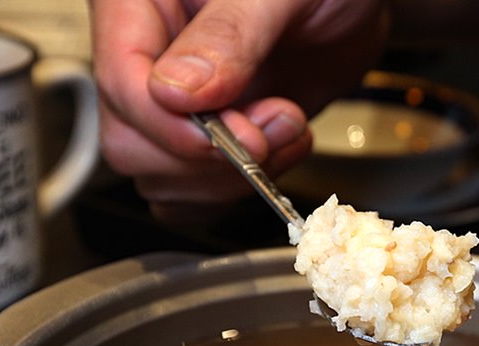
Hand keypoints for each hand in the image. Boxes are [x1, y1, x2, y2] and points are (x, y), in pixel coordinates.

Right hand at [89, 0, 389, 220]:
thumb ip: (230, 34)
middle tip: (271, 126)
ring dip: (231, 177)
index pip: (121, 82)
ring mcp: (176, 103)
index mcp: (141, 4)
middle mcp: (149, 56)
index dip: (173, 124)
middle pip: (131, 142)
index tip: (235, 133)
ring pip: (160, 177)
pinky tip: (276, 154)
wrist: (356, 3)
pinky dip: (233, 193)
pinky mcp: (204, 138)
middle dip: (209, 155)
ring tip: (286, 127)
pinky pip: (189, 194)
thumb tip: (177, 91)